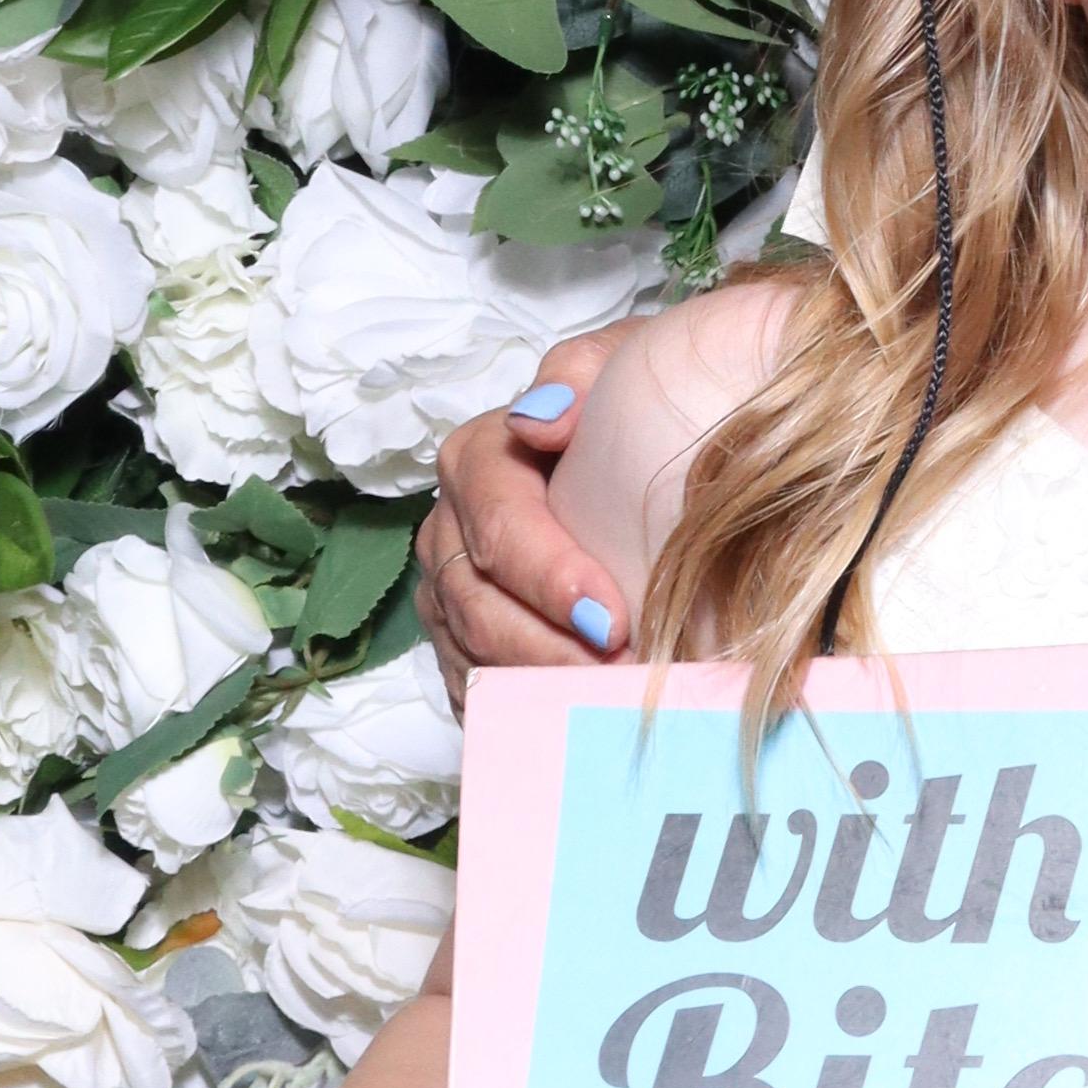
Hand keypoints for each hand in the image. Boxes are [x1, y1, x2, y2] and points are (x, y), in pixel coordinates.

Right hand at [418, 332, 628, 690]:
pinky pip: (477, 687)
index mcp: (480, 460)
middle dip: (547, 646)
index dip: (547, 574)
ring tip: (609, 705)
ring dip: (539, 685)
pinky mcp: (464, 641)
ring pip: (474, 652)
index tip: (610, 616)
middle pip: (478, 601)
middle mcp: (452, 528)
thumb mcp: (622, 364)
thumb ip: (583, 372)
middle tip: (619, 674)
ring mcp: (451, 591)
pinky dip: (521, 710)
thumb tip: (540, 417)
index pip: (498, 523)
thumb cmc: (629, 408)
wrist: (636, 445)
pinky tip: (574, 722)